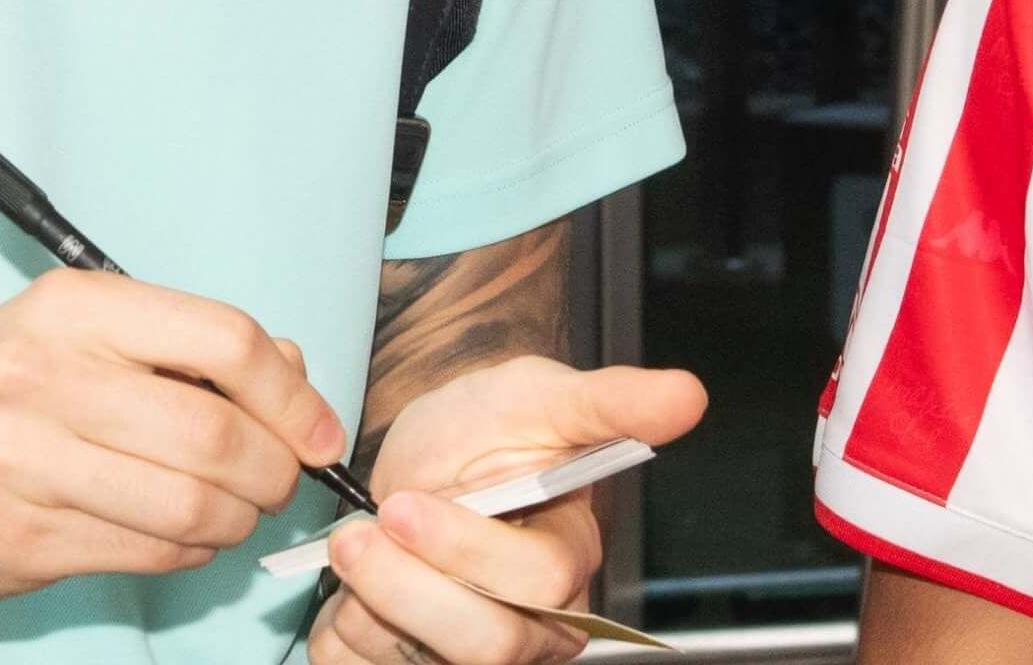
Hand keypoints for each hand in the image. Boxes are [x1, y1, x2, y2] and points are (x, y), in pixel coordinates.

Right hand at [0, 269, 349, 603]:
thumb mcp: (82, 330)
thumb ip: (187, 345)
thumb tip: (294, 377)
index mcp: (75, 309)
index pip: (223, 341)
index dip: (291, 396)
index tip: (318, 433)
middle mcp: (44, 378)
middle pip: (214, 435)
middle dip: (273, 470)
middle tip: (280, 481)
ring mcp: (24, 464)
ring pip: (189, 506)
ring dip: (237, 519)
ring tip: (233, 510)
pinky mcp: (18, 539)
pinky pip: (148, 553)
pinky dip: (190, 550)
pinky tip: (182, 534)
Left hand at [309, 358, 707, 664]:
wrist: (430, 457)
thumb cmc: (490, 426)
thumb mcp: (540, 395)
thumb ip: (611, 401)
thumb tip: (688, 394)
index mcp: (571, 560)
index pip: (539, 584)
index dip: (467, 550)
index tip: (403, 503)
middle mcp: (537, 624)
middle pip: (486, 643)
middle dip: (408, 585)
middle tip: (358, 532)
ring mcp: (480, 654)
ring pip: (425, 663)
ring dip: (371, 603)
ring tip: (353, 545)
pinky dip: (344, 634)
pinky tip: (351, 588)